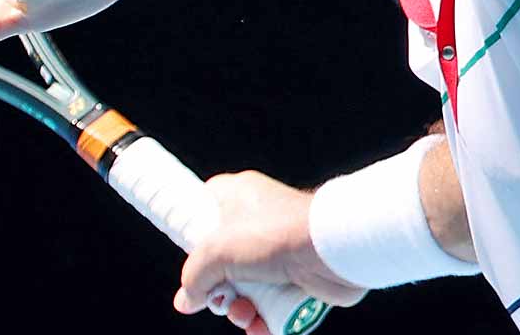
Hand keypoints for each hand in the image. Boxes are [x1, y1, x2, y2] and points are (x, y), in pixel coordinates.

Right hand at [176, 171, 365, 333]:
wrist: (333, 251)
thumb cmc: (276, 234)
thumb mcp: (216, 252)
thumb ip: (194, 277)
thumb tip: (186, 300)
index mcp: (236, 197)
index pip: (203, 208)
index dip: (192, 234)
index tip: (189, 258)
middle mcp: (257, 220)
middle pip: (222, 261)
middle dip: (218, 290)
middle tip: (221, 299)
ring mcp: (278, 248)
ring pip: (246, 286)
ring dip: (241, 310)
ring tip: (246, 315)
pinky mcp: (297, 274)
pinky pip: (271, 301)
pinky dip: (264, 318)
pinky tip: (262, 327)